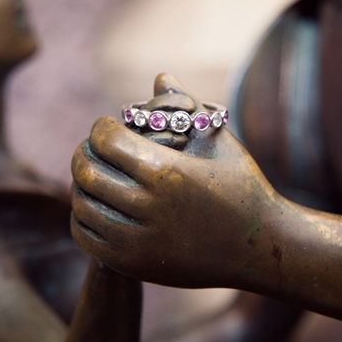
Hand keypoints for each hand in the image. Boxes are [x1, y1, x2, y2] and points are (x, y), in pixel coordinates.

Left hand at [71, 74, 281, 288]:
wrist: (259, 248)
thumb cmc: (242, 187)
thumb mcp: (217, 141)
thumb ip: (184, 106)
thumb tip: (160, 76)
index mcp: (167, 171)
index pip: (106, 140)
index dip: (101, 128)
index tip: (107, 125)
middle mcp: (148, 206)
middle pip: (87, 171)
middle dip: (84, 153)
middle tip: (93, 148)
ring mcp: (138, 241)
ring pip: (82, 204)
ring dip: (82, 184)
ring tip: (95, 174)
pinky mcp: (133, 265)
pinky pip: (87, 237)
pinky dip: (84, 217)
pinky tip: (97, 204)